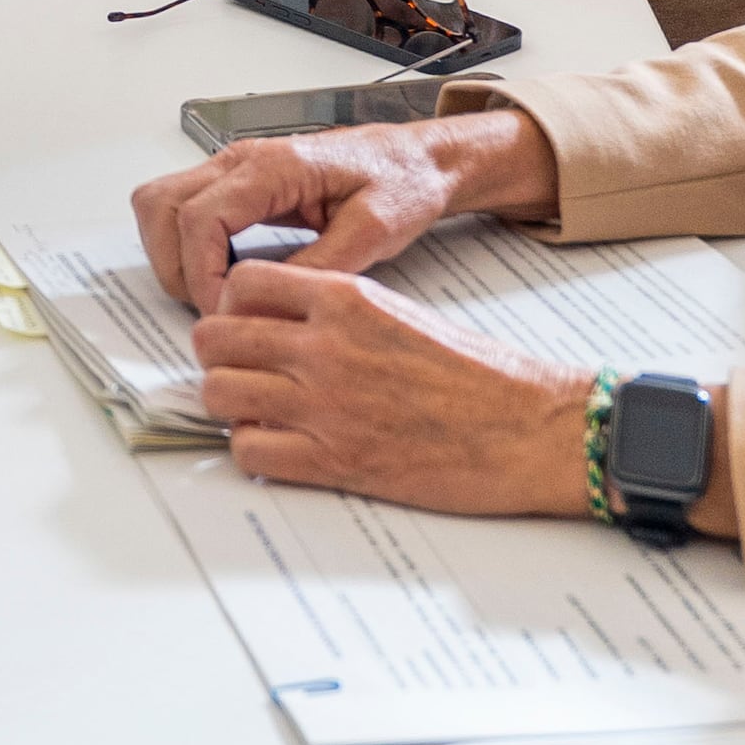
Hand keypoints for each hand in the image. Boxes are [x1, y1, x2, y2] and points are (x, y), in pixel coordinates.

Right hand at [131, 110, 559, 302]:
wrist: (418, 159)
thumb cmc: (402, 183)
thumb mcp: (374, 230)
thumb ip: (319, 265)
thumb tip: (267, 302)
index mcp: (274, 167)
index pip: (198, 218)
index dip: (199, 274)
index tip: (224, 311)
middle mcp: (242, 160)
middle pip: (160, 206)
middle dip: (173, 266)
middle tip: (213, 307)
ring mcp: (234, 167)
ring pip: (160, 204)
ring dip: (172, 254)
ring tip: (213, 292)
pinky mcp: (238, 182)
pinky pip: (184, 208)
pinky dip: (187, 245)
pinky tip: (225, 273)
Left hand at [188, 260, 607, 515]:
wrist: (531, 429)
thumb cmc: (481, 376)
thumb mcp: (400, 313)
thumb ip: (336, 314)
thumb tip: (282, 326)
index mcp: (345, 300)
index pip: (242, 283)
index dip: (231, 306)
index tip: (241, 324)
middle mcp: (324, 346)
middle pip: (213, 338)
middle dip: (220, 356)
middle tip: (241, 370)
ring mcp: (324, 405)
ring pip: (218, 393)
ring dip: (230, 405)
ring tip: (257, 411)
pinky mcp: (332, 461)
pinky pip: (248, 452)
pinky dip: (252, 451)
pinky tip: (278, 448)